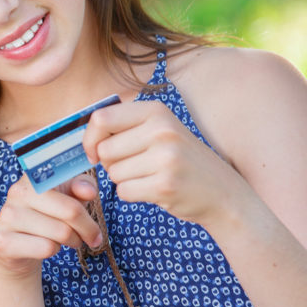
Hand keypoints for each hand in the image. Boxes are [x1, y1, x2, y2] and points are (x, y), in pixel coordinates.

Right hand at [0, 173, 103, 281]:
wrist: (12, 247)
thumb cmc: (45, 216)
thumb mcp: (66, 196)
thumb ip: (81, 186)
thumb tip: (89, 191)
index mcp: (33, 176)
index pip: (71, 181)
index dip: (88, 194)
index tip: (94, 204)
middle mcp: (17, 192)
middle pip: (71, 210)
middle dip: (88, 228)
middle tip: (93, 237)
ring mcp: (8, 216)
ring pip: (61, 232)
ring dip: (73, 241)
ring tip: (68, 241)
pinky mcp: (4, 241)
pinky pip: (46, 248)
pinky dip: (54, 250)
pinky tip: (47, 247)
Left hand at [82, 101, 253, 227]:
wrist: (223, 193)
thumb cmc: (181, 160)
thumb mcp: (160, 130)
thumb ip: (125, 125)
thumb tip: (83, 132)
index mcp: (156, 111)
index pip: (102, 118)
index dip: (90, 138)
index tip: (94, 151)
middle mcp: (162, 130)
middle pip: (105, 150)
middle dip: (110, 163)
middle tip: (136, 166)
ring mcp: (166, 158)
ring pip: (113, 173)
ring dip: (124, 180)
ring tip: (150, 176)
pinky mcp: (165, 185)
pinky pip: (124, 192)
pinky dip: (133, 195)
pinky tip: (155, 189)